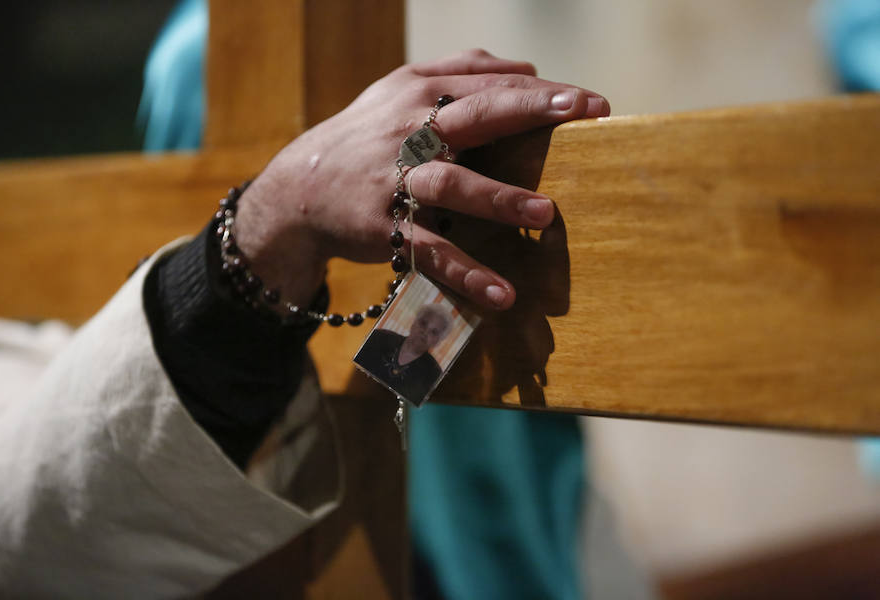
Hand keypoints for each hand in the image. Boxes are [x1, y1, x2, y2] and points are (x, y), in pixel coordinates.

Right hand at [234, 49, 608, 310]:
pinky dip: (465, 272)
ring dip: (499, 199)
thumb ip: (462, 70)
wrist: (300, 188)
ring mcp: (396, 180)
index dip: (544, 93)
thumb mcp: (402, 87)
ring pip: (452, 185)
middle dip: (530, 114)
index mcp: (421, 93)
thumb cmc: (367, 133)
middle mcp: (410, 130)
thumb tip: (528, 68)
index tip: (594, 104)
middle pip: (476, 115)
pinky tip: (502, 294)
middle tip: (585, 121)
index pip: (491, 86)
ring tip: (545, 213)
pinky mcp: (385, 228)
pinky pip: (429, 250)